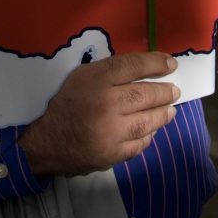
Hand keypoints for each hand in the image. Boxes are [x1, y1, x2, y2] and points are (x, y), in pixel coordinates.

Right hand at [19, 52, 178, 175]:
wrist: (44, 142)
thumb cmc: (63, 103)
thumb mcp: (80, 77)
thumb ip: (109, 72)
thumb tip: (144, 70)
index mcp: (94, 80)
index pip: (132, 66)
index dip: (155, 63)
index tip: (171, 63)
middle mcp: (104, 104)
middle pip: (145, 94)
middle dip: (164, 91)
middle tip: (174, 91)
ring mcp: (109, 132)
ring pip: (146, 121)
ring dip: (162, 114)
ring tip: (169, 110)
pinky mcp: (111, 154)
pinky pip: (138, 144)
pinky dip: (148, 136)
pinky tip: (151, 130)